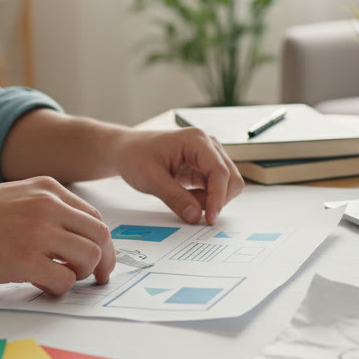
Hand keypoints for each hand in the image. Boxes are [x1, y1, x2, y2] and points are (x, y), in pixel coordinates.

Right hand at [0, 177, 113, 293]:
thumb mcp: (14, 198)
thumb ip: (45, 212)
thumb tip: (72, 241)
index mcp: (47, 189)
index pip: (93, 217)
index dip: (100, 242)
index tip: (97, 259)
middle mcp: (48, 206)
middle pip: (100, 236)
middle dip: (103, 261)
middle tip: (96, 278)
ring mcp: (37, 232)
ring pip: (89, 258)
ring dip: (81, 275)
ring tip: (61, 279)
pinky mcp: (24, 260)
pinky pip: (64, 280)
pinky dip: (59, 288)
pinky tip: (42, 286)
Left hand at [114, 127, 244, 223]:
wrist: (127, 150)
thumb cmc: (136, 156)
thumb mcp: (151, 179)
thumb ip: (175, 198)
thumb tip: (196, 216)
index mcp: (196, 140)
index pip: (219, 171)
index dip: (218, 198)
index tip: (209, 218)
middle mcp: (208, 144)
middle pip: (231, 178)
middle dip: (216, 200)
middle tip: (193, 212)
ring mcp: (209, 155)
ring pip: (227, 184)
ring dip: (211, 200)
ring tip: (184, 201)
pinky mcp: (206, 166)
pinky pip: (216, 187)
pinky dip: (206, 198)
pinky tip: (187, 198)